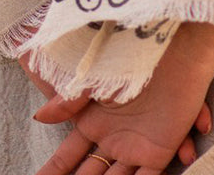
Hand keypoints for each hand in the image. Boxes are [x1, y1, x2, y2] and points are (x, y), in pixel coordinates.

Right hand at [28, 21, 213, 174]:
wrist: (175, 50)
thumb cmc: (133, 58)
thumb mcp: (94, 78)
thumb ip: (68, 100)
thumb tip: (39, 117)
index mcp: (94, 122)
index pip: (68, 156)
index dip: (55, 171)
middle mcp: (113, 139)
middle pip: (89, 174)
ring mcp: (136, 147)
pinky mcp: (160, 152)